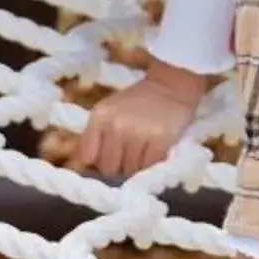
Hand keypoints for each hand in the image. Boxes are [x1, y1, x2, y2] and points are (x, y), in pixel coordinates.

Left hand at [76, 57, 210, 177]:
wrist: (170, 88)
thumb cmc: (137, 103)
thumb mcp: (109, 112)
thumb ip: (96, 136)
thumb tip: (89, 168)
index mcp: (100, 116)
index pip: (88, 157)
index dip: (97, 162)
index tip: (107, 159)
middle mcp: (116, 125)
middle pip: (109, 168)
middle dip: (118, 167)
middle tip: (129, 155)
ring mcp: (138, 132)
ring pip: (130, 170)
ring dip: (137, 166)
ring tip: (143, 150)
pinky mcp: (160, 139)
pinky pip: (149, 166)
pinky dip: (152, 164)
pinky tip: (155, 151)